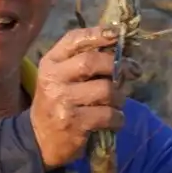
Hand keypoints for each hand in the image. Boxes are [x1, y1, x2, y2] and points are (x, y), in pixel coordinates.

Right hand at [30, 27, 138, 168]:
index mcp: (51, 62)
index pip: (74, 39)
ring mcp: (63, 101)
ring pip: (106, 90)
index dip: (98, 33)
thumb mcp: (61, 78)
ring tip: (117, 103)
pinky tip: (114, 120)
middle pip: (92, 62)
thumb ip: (84, 62)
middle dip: (117, 66)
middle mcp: (54, 78)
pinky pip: (108, 115)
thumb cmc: (58, 102)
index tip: (117, 33)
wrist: (39, 139)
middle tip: (132, 71)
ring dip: (120, 97)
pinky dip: (118, 118)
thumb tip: (123, 52)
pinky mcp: (74, 123)